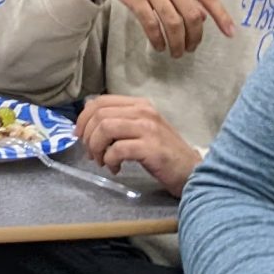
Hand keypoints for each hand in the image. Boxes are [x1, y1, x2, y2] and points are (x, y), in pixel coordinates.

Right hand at [69, 0, 235, 56]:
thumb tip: (202, 15)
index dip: (221, 16)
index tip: (230, 33)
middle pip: (192, 15)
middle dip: (194, 38)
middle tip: (191, 48)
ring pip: (173, 23)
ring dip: (177, 43)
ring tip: (176, 52)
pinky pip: (151, 24)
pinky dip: (157, 39)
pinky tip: (159, 45)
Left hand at [73, 94, 200, 193]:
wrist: (193, 172)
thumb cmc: (164, 153)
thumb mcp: (142, 130)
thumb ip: (120, 123)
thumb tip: (88, 126)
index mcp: (139, 105)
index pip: (100, 101)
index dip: (83, 118)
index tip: (80, 135)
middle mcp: (144, 112)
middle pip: (99, 114)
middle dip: (88, 135)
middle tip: (91, 154)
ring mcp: (148, 129)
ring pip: (105, 128)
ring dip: (97, 148)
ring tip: (102, 161)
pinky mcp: (151, 148)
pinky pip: (118, 149)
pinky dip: (110, 160)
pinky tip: (116, 168)